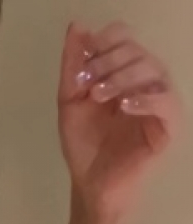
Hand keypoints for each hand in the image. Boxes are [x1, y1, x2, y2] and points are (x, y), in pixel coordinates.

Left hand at [58, 22, 182, 220]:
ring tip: (98, 96)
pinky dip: (144, 99)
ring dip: (122, 77)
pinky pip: (166, 103)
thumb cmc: (84, 144)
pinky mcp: (167, 126)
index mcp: (124, 72)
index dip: (105, 42)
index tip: (82, 62)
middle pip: (138, 51)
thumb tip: (76, 25)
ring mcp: (160, 102)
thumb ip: (72, 66)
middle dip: (108, 62)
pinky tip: (123, 106)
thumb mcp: (70, 102)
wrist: (90, 183)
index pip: (125, 38)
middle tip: (85, 82)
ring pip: (153, 71)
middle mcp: (146, 81)